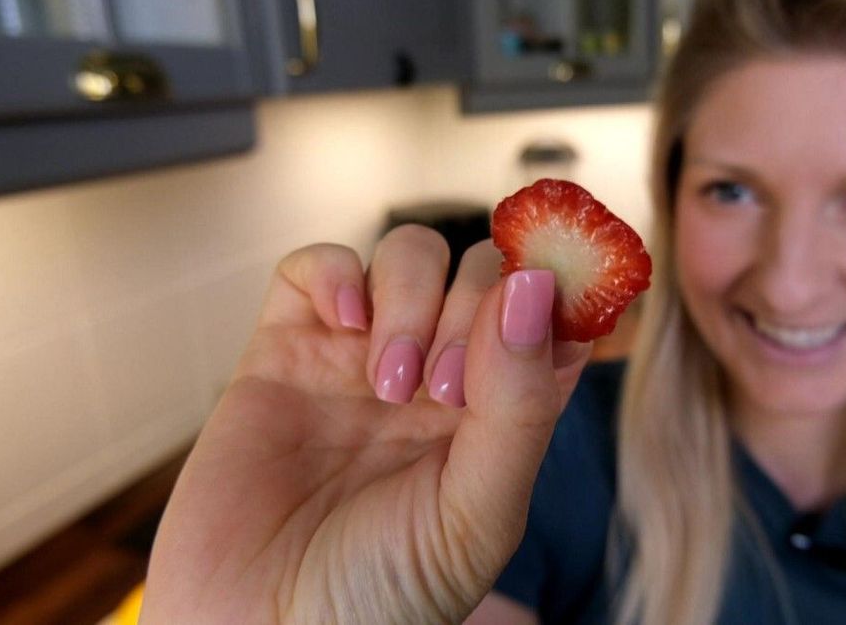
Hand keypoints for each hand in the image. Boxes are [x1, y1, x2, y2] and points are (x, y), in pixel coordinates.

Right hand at [141, 227, 591, 623]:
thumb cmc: (378, 600)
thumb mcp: (477, 514)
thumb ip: (520, 402)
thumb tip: (539, 288)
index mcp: (501, 414)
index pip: (551, 315)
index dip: (561, 285)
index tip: (561, 276)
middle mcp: (439, 376)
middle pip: (484, 270)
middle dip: (474, 307)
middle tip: (442, 390)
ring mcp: (361, 358)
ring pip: (411, 255)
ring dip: (411, 298)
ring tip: (388, 384)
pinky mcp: (284, 351)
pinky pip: (317, 267)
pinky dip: (336, 274)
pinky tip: (345, 327)